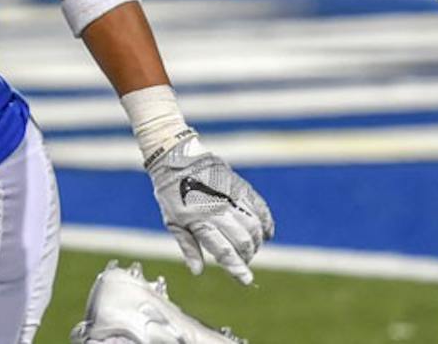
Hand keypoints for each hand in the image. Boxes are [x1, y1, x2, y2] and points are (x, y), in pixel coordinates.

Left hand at [146, 135, 273, 284]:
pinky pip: (260, 208)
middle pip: (243, 241)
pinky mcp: (240, 186)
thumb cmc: (171, 192)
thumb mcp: (172, 221)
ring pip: (255, 226)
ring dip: (256, 242)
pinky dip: (266, 223)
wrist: (175, 157)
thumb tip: (197, 271)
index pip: (223, 250)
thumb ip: (187, 246)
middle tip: (242, 260)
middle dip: (246, 256)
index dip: (237, 268)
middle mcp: (217, 209)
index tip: (246, 280)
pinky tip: (265, 233)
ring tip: (249, 247)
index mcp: (199, 220)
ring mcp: (230, 196)